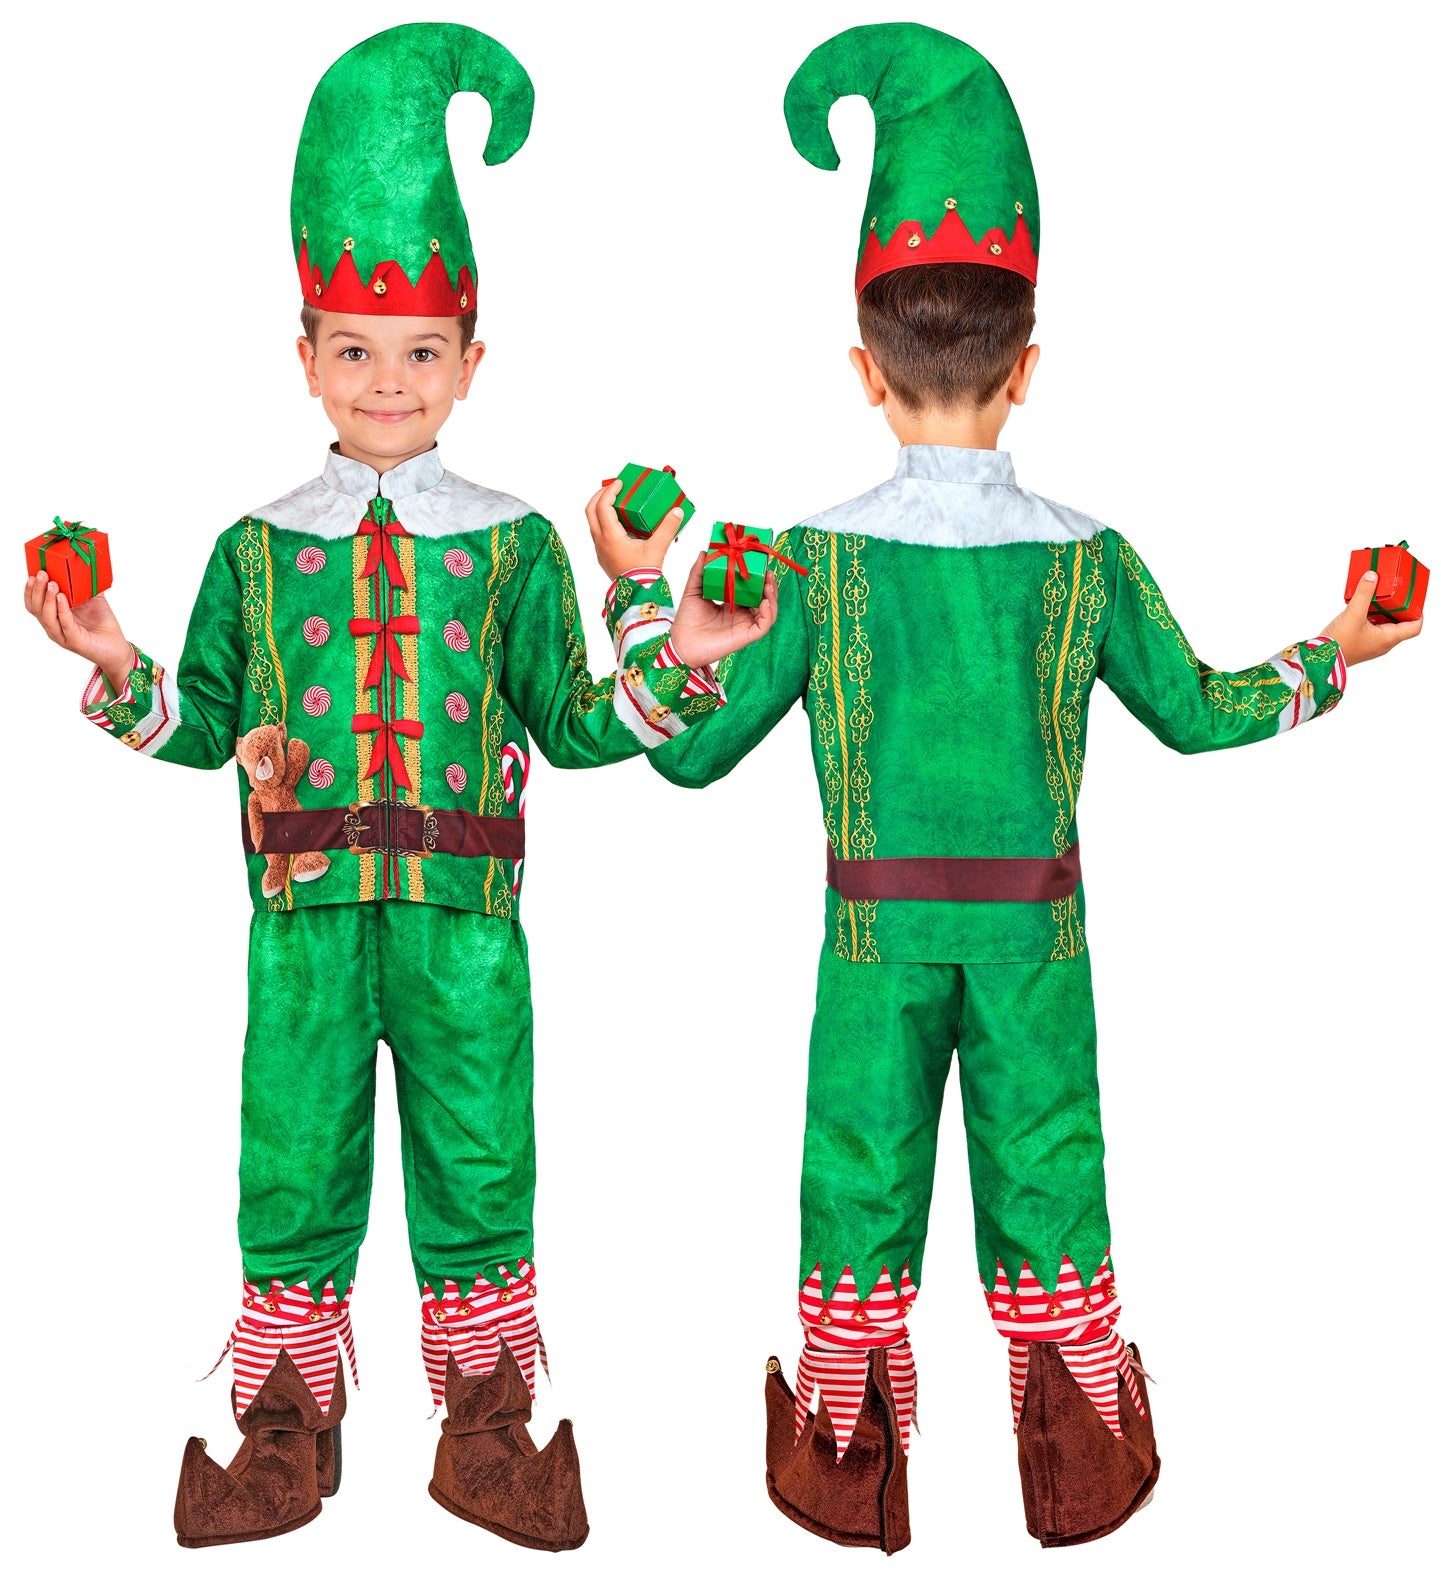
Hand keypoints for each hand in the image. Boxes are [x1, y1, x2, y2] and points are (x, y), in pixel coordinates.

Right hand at [24, 572, 132, 689]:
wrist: (117, 647)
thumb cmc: (103, 625)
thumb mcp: (93, 600)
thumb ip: (86, 585)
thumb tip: (85, 565)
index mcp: (55, 616)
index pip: (34, 603)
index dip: (30, 589)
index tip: (32, 573)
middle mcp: (55, 626)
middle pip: (37, 609)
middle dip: (37, 590)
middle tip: (41, 574)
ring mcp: (63, 635)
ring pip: (47, 617)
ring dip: (48, 599)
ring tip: (52, 584)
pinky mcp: (76, 642)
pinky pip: (65, 624)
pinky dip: (62, 610)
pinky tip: (62, 597)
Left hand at [586, 479, 686, 579]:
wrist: (637, 596)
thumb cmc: (644, 574)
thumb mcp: (658, 548)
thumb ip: (668, 528)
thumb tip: (677, 511)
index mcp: (610, 537)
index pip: (603, 506)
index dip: (610, 491)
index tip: (620, 483)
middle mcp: (600, 542)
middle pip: (590, 510)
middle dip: (600, 495)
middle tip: (614, 488)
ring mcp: (600, 549)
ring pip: (593, 522)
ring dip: (601, 509)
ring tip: (617, 502)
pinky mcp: (603, 556)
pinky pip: (599, 532)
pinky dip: (605, 521)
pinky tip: (620, 522)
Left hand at [669, 553, 778, 668]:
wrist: (681, 642)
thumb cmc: (686, 620)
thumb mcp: (693, 590)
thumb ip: (699, 572)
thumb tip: (704, 552)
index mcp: (732, 603)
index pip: (751, 588)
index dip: (757, 576)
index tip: (758, 562)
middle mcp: (742, 614)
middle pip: (763, 598)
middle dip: (769, 584)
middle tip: (767, 571)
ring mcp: (745, 625)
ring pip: (768, 610)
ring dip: (772, 596)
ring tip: (768, 584)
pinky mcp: (746, 636)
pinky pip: (764, 625)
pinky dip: (768, 613)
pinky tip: (764, 603)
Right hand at [1321, 570, 1423, 664]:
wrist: (1320, 659)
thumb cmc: (1339, 643)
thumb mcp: (1353, 614)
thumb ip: (1363, 593)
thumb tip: (1372, 576)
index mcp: (1388, 638)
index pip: (1414, 627)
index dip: (1417, 613)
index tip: (1413, 601)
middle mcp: (1383, 643)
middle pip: (1400, 624)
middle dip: (1399, 608)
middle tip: (1395, 594)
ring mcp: (1371, 644)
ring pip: (1385, 626)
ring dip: (1384, 612)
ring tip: (1378, 598)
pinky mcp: (1360, 643)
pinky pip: (1373, 628)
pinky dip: (1372, 617)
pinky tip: (1362, 608)